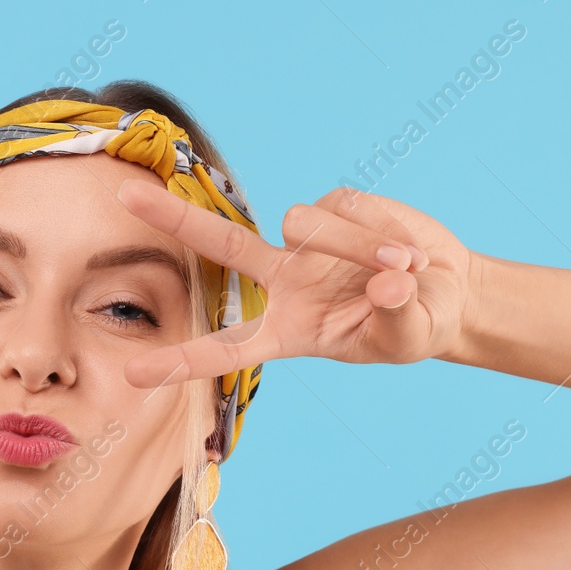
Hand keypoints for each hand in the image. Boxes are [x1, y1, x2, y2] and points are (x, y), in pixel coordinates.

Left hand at [116, 180, 474, 385]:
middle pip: (221, 244)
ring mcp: (307, 242)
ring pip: (303, 224)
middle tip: (124, 193)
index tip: (132, 376)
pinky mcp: (337, 206)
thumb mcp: (409, 338)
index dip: (181, 362)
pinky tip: (406, 249)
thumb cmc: (416, 326)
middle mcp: (285, 282)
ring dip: (355, 245)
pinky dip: (379, 230)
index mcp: (287, 330)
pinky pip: (344, 208)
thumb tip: (386, 285)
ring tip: (403, 266)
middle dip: (174, 218)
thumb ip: (395, 317)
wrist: (446, 291)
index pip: (226, 349)